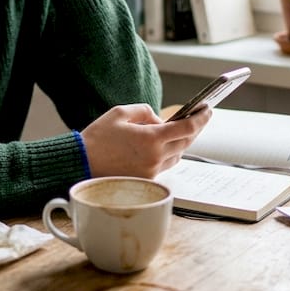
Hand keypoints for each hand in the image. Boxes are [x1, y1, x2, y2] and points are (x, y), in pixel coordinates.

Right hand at [79, 104, 212, 178]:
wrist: (80, 164)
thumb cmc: (97, 138)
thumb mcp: (120, 113)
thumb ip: (145, 112)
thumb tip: (159, 120)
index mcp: (151, 139)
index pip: (187, 128)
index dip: (201, 118)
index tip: (208, 110)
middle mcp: (156, 157)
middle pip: (186, 142)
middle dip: (194, 129)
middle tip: (198, 118)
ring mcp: (151, 171)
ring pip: (177, 155)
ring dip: (180, 143)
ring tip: (177, 131)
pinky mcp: (146, 180)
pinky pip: (164, 165)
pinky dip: (167, 154)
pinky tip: (161, 146)